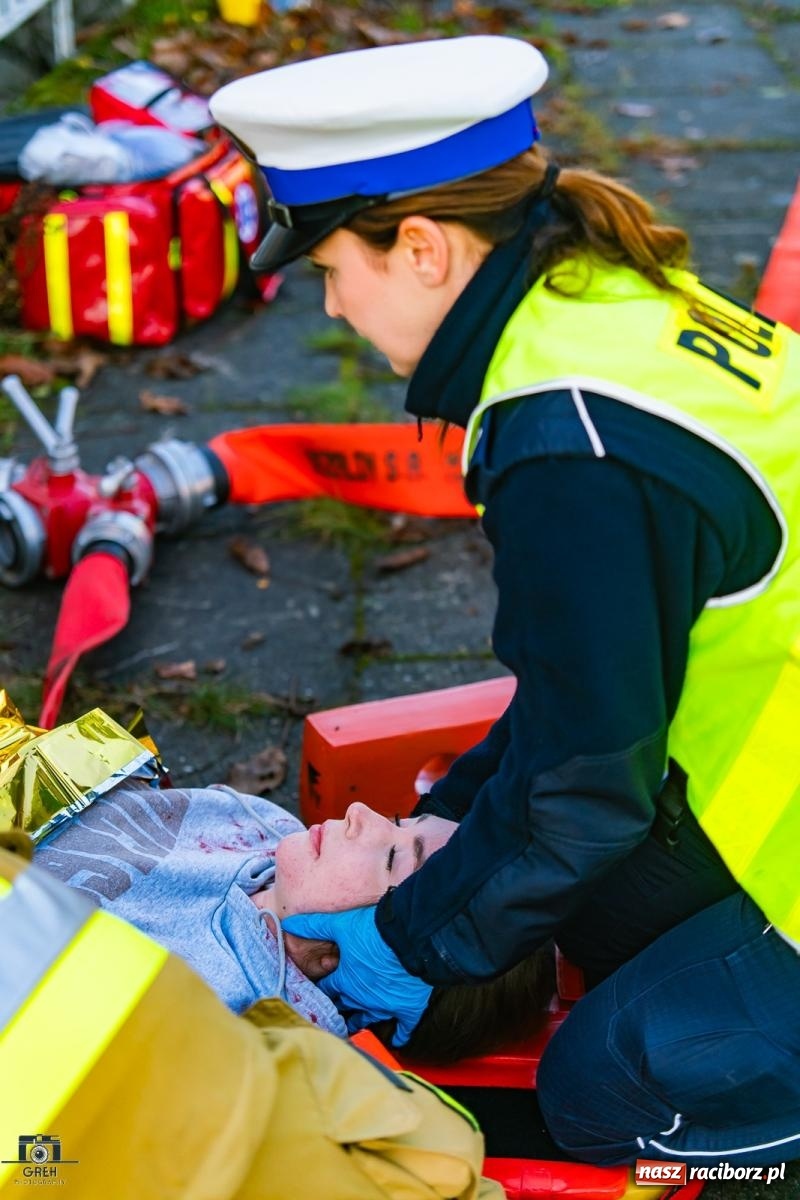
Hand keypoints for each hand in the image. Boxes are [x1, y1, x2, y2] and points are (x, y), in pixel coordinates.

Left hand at [283, 906, 431, 1045]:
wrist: (410, 936)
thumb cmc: (374, 930)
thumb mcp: (340, 924)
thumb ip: (314, 925)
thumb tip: (288, 924)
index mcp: (345, 980)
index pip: (327, 990)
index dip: (321, 992)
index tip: (315, 996)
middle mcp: (362, 997)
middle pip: (344, 1007)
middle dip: (337, 1008)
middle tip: (331, 1014)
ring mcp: (385, 1004)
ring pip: (368, 1018)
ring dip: (360, 1022)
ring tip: (353, 1027)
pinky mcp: (407, 1007)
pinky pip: (403, 1028)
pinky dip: (400, 1034)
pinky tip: (397, 1039)